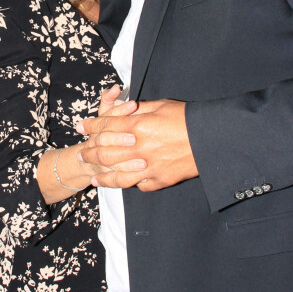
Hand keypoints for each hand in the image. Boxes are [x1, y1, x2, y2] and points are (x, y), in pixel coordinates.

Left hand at [77, 98, 198, 190]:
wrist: (211, 138)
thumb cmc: (187, 118)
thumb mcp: (161, 106)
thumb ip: (139, 110)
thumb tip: (124, 110)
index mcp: (138, 127)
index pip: (106, 126)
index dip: (91, 126)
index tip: (81, 127)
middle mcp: (139, 149)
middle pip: (106, 153)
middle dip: (90, 153)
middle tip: (81, 154)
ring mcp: (149, 167)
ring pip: (118, 176)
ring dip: (104, 176)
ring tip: (94, 177)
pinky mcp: (161, 180)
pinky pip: (140, 185)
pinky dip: (130, 184)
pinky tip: (123, 183)